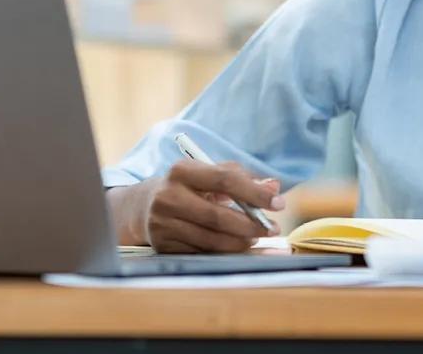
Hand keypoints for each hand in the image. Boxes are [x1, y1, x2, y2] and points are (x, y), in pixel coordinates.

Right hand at [109, 160, 283, 252]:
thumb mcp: (210, 174)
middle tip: (272, 228)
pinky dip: (223, 251)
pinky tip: (237, 247)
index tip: (279, 203)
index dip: (254, 192)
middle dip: (250, 224)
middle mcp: (168, 196)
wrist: (144, 205)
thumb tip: (274, 187)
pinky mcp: (162, 245)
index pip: (224, 180)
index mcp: (182, 170)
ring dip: (239, 241)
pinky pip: (200, 252)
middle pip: (217, 215)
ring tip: (256, 237)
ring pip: (210, 239)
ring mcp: (162, 223)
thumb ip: (243, 178)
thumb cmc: (189, 186)